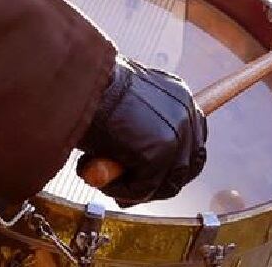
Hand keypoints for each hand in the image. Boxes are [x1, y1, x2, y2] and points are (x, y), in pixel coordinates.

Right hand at [76, 57, 206, 206]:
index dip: (172, 163)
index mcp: (179, 96)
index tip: (152, 175)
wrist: (80, 81)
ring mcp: (175, 136)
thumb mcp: (129, 100)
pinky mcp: (158, 155)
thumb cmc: (95, 88)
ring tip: (108, 177)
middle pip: (186, 167)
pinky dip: (120, 190)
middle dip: (158, 183)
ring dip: (137, 188)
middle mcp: (184, 114)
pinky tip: (100, 173)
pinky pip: (143, 189)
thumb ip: (143, 126)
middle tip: (130, 186)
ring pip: (166, 184)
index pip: (191, 140)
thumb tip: (138, 158)